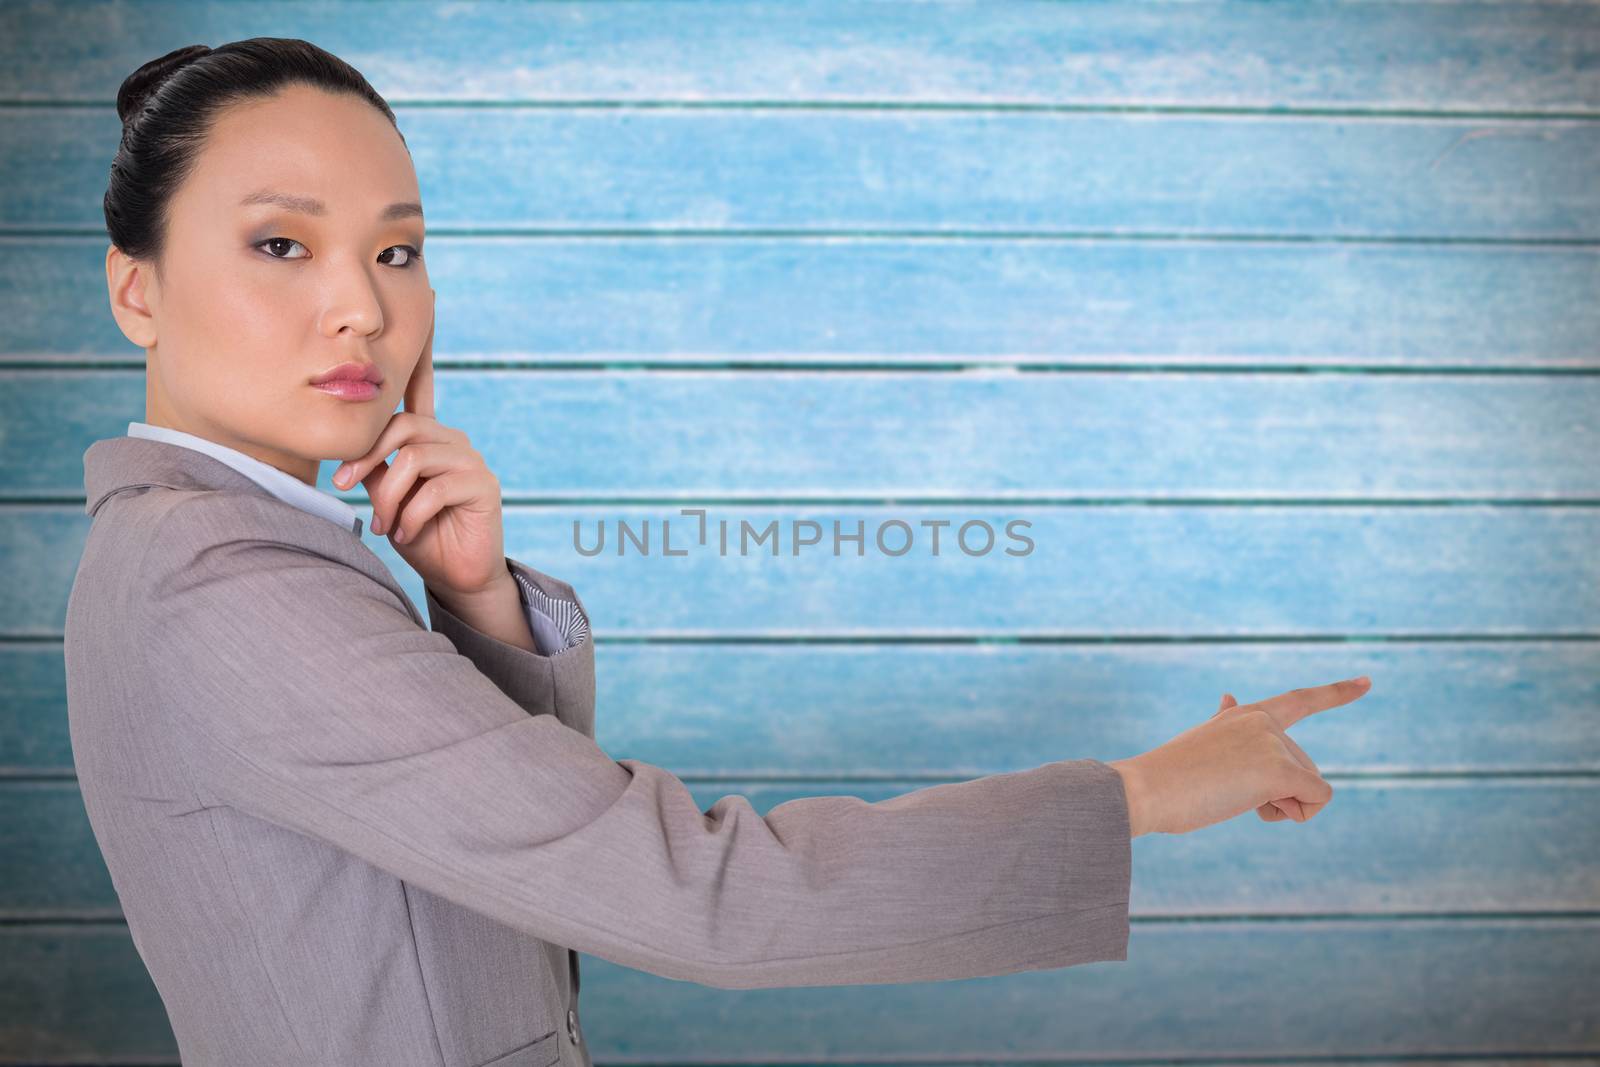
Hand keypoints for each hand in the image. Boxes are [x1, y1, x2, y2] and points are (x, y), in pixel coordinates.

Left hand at [331, 289, 512, 605]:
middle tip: (344, 485)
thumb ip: (374, 466)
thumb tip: (349, 448)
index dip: (420, 351)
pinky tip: (405, 531)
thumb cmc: (417, 533)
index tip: (427, 301)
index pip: (420, 389)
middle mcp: (453, 440)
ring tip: (383, 521)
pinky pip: (436, 486)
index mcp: (428, 436)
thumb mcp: (384, 495)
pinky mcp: (484, 486)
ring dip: (389, 493)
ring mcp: (471, 460)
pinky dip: (411, 512)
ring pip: (415, 456)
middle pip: (403, 426)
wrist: (457, 576)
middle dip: (368, 456)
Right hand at [1108, 675, 1371, 836]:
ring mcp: (1272, 742)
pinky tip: (1257, 807)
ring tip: (1230, 798)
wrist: (1144, 789)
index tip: (1368, 682)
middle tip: (1230, 794)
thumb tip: (1230, 697)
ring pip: (1311, 787)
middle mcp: (1263, 722)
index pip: (1300, 700)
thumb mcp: (1203, 743)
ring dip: (1281, 807)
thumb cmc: (1168, 776)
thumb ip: (1227, 724)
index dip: (1337, 692)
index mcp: (1245, 715)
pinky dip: (1297, 812)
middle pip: (1306, 768)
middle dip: (1281, 794)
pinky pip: (1316, 799)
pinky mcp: (1278, 769)